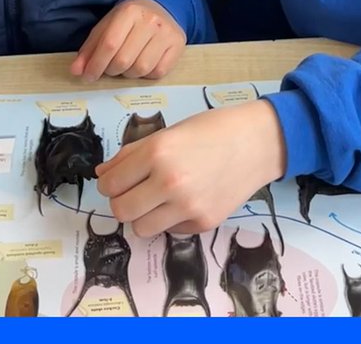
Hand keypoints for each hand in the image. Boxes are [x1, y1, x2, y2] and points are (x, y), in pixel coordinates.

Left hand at [70, 0, 185, 79]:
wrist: (161, 6)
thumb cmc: (130, 19)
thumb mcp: (107, 26)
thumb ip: (90, 48)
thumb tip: (76, 71)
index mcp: (129, 11)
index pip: (109, 44)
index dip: (96, 64)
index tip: (88, 76)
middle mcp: (150, 21)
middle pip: (124, 60)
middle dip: (111, 70)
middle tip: (110, 68)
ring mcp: (166, 33)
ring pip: (141, 69)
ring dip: (129, 74)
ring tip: (127, 65)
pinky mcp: (178, 45)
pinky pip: (158, 72)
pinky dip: (146, 75)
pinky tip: (143, 65)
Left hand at [96, 99, 286, 236]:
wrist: (257, 141)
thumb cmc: (211, 129)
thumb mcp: (169, 132)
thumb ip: (132, 154)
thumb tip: (103, 175)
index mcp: (157, 152)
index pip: (111, 183)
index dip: (109, 182)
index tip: (115, 180)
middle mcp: (169, 182)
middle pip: (121, 210)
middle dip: (122, 201)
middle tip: (134, 191)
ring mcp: (187, 207)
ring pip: (141, 228)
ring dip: (143, 215)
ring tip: (157, 199)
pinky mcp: (203, 223)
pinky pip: (170, 231)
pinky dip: (170, 219)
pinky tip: (185, 200)